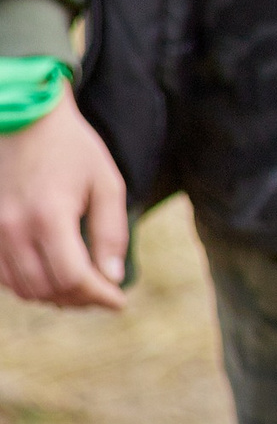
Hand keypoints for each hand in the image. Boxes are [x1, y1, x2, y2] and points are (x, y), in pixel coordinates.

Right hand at [0, 93, 127, 309]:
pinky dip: (29, 284)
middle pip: (46, 290)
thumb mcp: (105, 183)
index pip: (72, 278)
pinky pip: (3, 277)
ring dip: (54, 296)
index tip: (119, 301)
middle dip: (79, 298)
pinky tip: (52, 274)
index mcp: (49, 217)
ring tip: (82, 287)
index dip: (98, 296)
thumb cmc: (72, 149)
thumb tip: (112, 277)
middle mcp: (14, 230)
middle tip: (103, 294)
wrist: (24, 121)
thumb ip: (110, 232)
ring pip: (22, 289)